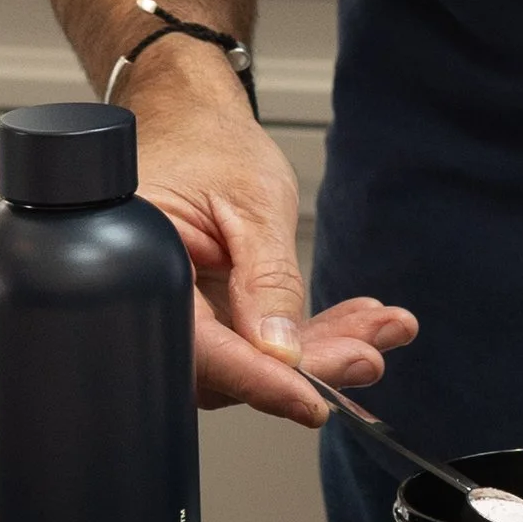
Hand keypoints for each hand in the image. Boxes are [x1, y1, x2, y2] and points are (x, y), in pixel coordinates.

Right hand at [130, 40, 414, 423]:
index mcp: (141, 273)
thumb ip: (267, 279)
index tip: (310, 402)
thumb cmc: (208, 144)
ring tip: (381, 333)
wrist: (194, 119)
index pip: (201, 352)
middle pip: (230, 367)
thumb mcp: (251, 203)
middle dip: (307, 367)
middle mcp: (155, 305)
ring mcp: (186, 314)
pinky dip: (312, 335)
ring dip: (321, 353)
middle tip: (365, 358)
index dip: (259, 382)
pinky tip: (359, 324)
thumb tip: (281, 352)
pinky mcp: (215, 313)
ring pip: (253, 360)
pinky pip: (262, 339)